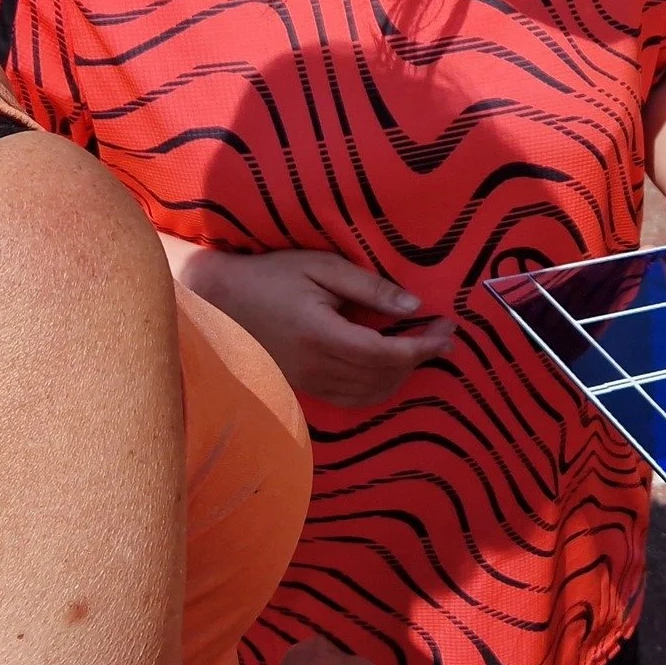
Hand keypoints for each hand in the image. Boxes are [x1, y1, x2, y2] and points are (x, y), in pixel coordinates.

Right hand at [178, 247, 453, 406]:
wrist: (219, 300)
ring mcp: (308, 381)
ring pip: (370, 393)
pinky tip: (390, 365)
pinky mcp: (303, 385)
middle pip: (384, 376)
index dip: (421, 345)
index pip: (386, 353)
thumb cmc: (270, 275)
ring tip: (423, 349)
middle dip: (420, 358)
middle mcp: (317, 367)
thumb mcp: (321, 267)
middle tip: (444, 337)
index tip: (446, 329)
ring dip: (402, 375)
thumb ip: (368, 287)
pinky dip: (379, 385)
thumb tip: (412, 306)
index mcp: (322, 336)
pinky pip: (351, 397)